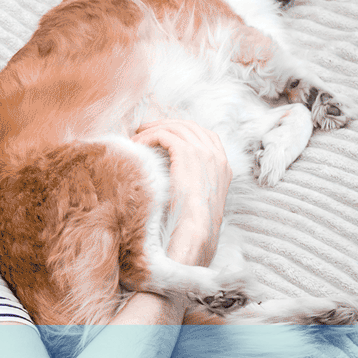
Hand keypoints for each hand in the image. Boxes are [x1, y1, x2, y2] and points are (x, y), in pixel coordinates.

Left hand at [132, 119, 231, 267]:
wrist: (196, 232)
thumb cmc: (191, 224)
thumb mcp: (196, 199)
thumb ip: (191, 181)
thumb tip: (169, 174)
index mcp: (223, 166)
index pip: (204, 135)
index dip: (181, 130)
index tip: (161, 134)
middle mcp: (216, 156)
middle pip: (188, 126)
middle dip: (164, 125)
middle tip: (143, 130)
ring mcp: (204, 153)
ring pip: (175, 128)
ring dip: (152, 130)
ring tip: (135, 139)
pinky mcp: (188, 154)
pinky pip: (164, 135)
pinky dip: (148, 137)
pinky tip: (136, 146)